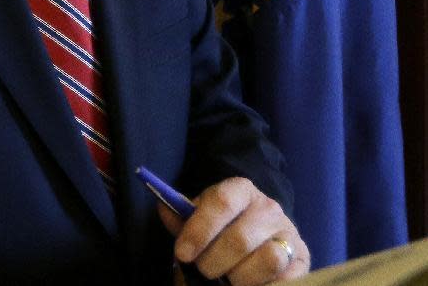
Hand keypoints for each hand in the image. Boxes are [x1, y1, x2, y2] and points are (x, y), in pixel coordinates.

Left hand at [158, 176, 309, 284]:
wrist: (257, 240)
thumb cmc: (221, 230)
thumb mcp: (201, 220)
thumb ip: (182, 218)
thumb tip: (162, 207)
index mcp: (241, 189)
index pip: (221, 202)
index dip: (199, 230)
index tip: (182, 253)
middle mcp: (268, 207)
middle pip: (240, 238)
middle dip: (214, 262)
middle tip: (203, 273)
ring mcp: (288, 233)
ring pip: (267, 259)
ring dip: (240, 278)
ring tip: (226, 281)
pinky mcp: (302, 260)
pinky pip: (286, 279)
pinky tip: (247, 285)